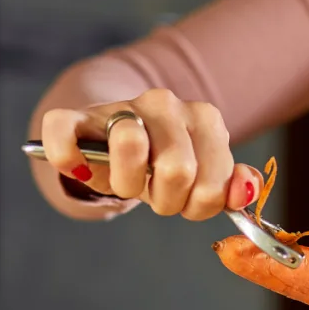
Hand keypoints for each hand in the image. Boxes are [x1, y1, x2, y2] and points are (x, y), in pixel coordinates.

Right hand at [39, 88, 261, 219]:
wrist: (119, 137)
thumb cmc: (163, 163)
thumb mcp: (202, 175)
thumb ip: (229, 186)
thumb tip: (244, 193)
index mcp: (204, 118)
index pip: (214, 181)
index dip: (200, 205)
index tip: (188, 200)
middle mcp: (165, 103)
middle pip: (177, 170)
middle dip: (167, 200)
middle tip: (156, 193)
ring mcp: (121, 106)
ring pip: (128, 145)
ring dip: (127, 184)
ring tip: (127, 182)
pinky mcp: (76, 117)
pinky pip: (64, 134)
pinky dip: (69, 158)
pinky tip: (80, 170)